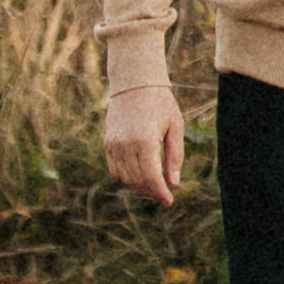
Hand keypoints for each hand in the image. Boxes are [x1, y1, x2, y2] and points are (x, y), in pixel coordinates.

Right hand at [102, 77, 185, 209]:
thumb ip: (175, 156)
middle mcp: (126, 145)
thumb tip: (174, 183)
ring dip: (139, 187)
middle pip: (137, 181)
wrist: (134, 82)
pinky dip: (126, 177)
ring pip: (125, 178)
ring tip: (153, 187)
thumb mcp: (175, 126)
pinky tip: (138, 175)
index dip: (160, 193)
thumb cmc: (160, 103)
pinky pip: (114, 169)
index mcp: (145, 141)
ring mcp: (114, 144)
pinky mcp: (108, 143)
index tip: (169, 202)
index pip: (151, 177)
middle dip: (151, 192)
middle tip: (163, 195)